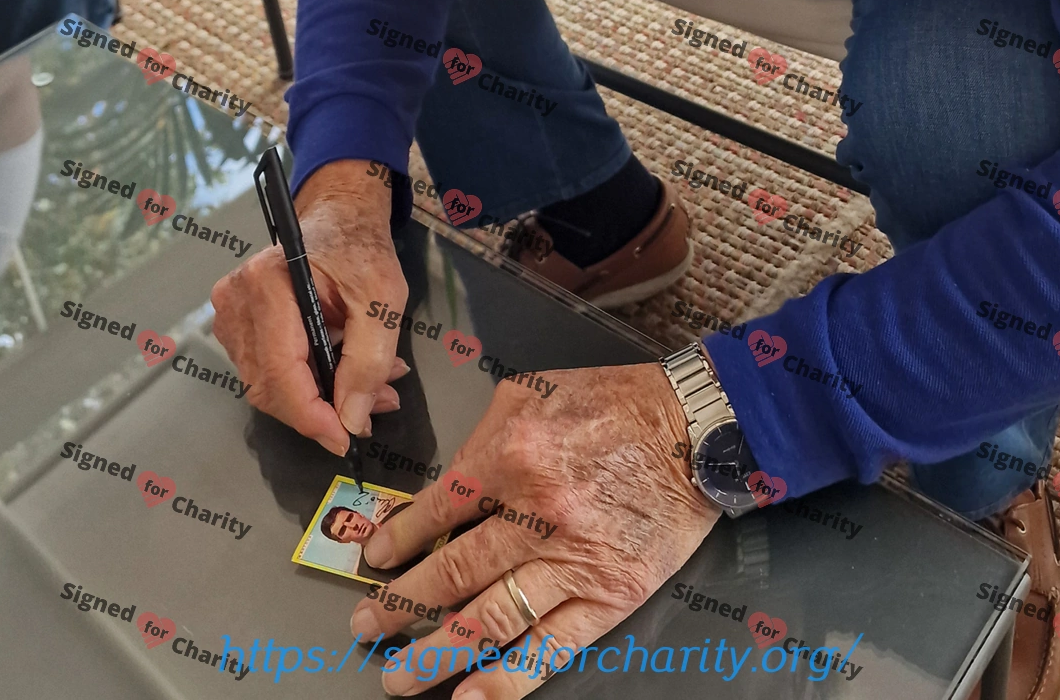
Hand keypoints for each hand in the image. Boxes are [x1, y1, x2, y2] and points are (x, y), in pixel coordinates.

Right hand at [210, 159, 409, 454]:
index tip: (344, 439)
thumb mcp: (382, 299)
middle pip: (269, 385)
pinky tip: (341, 371)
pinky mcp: (235, 323)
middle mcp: (236, 299)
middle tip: (372, 409)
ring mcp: (229, 312)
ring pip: (266, 384)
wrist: (339, 217)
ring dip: (316, 397)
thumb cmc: (360, 249)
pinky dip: (303, 382)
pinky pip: (264, 371)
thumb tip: (352, 419)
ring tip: (368, 387)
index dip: (311, 415)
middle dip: (320, 409)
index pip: (280, 370)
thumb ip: (369, 361)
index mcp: (269, 283)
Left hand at [347, 362, 721, 696]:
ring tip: (399, 677)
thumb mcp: (533, 390)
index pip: (439, 508)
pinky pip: (551, 647)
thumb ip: (483, 438)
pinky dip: (508, 680)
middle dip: (400, 605)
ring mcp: (575, 560)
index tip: (376, 561)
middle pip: (454, 570)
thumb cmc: (613, 403)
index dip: (400, 540)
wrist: (693, 427)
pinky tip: (470, 699)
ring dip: (437, 653)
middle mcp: (538, 512)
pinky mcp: (611, 594)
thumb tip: (445, 489)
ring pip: (490, 618)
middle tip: (366, 628)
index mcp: (514, 454)